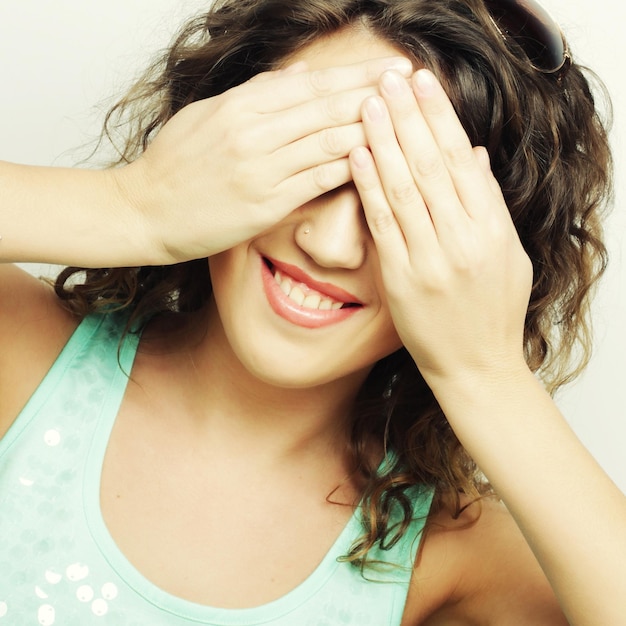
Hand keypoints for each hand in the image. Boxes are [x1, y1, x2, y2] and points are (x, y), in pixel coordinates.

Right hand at [114, 56, 412, 263]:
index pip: (311, 84)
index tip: (389, 68)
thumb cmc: (172, 165)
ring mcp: (260, 169)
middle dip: (374, 93)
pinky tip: (375, 161)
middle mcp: (253, 132)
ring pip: (327, 141)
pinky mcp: (263, 205)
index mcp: (240, 106)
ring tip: (406, 120)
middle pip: (326, 107)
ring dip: (370, 128)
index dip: (354, 75)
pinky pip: (316, 182)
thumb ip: (252, 95)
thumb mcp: (205, 115)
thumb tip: (293, 76)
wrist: (142, 210)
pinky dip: (347, 169)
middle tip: (414, 86)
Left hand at [350, 69, 532, 387]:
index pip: (461, 161)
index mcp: (493, 230)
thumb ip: (489, 204)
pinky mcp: (401, 279)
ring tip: (370, 104)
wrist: (476, 366)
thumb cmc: (493, 312)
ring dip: (384, 141)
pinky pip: (383, 223)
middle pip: (431, 166)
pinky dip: (369, 185)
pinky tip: (358, 154)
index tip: (424, 85)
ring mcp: (431, 260)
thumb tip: (471, 154)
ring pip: (404, 188)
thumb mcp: (507, 255)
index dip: (440, 118)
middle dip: (409, 117)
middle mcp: (463, 240)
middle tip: (390, 79)